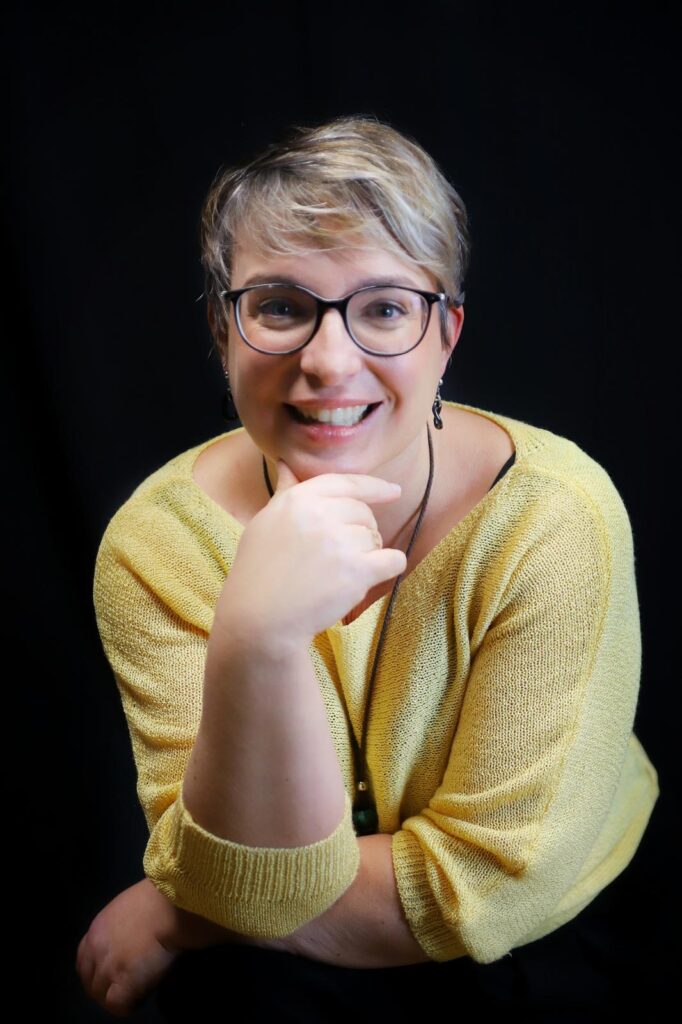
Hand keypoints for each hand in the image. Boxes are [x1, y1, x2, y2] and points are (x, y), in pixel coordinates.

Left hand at [76, 879, 180, 1016]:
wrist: (171, 905)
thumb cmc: (160, 899)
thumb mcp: (130, 908)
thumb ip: (122, 927)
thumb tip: (129, 942)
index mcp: (97, 929)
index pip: (84, 961)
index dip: (97, 971)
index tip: (113, 974)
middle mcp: (96, 949)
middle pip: (90, 982)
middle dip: (105, 988)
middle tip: (127, 985)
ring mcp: (107, 967)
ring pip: (102, 996)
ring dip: (119, 996)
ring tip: (139, 989)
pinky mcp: (123, 981)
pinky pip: (118, 1005)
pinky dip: (130, 1004)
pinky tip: (144, 994)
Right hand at [215, 459, 406, 646]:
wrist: (259, 618)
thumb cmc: (259, 572)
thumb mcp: (266, 522)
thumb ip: (285, 492)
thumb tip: (286, 464)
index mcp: (299, 499)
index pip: (347, 482)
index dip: (374, 487)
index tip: (393, 492)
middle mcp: (320, 515)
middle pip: (364, 513)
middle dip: (360, 531)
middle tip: (338, 556)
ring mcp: (340, 542)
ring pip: (376, 538)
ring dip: (367, 554)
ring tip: (338, 573)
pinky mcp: (356, 571)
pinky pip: (393, 560)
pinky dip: (390, 567)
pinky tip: (373, 576)